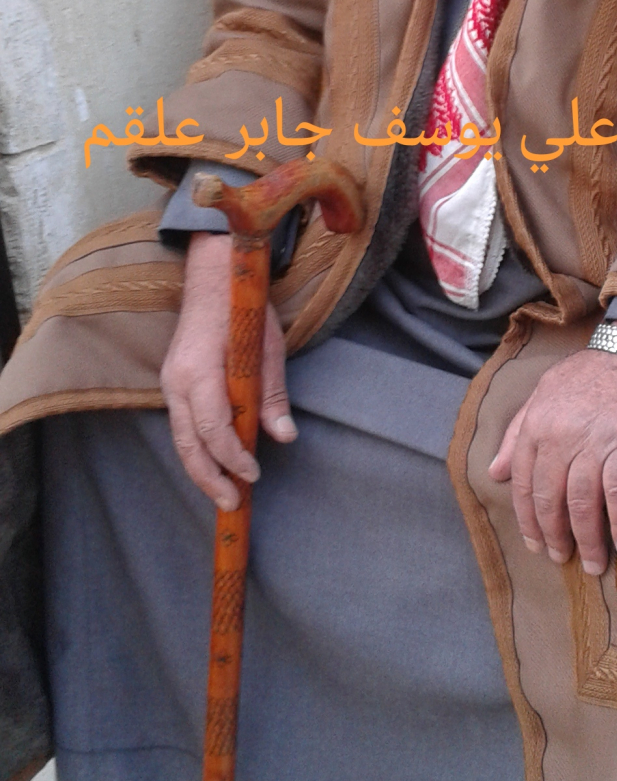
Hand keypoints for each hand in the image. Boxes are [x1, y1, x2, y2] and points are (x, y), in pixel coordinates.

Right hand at [160, 231, 295, 509]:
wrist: (213, 277)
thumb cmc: (244, 308)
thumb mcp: (268, 348)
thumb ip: (272, 394)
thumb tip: (284, 436)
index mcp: (199, 370)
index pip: (211, 427)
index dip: (231, 456)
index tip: (254, 473)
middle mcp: (176, 381)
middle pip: (187, 443)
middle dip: (209, 478)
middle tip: (233, 503)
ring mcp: (170, 382)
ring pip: (180, 439)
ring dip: (202, 469)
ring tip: (225, 493)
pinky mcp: (173, 384)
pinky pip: (182, 425)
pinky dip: (198, 449)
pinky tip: (217, 465)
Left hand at [489, 344, 616, 576]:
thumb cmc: (590, 373)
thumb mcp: (544, 393)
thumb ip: (517, 433)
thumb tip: (494, 472)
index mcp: (536, 424)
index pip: (522, 482)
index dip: (527, 518)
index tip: (535, 543)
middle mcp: (559, 436)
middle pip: (549, 498)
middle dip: (553, 535)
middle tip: (561, 559)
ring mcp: (592, 442)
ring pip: (581, 503)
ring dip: (587, 540)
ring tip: (594, 563)